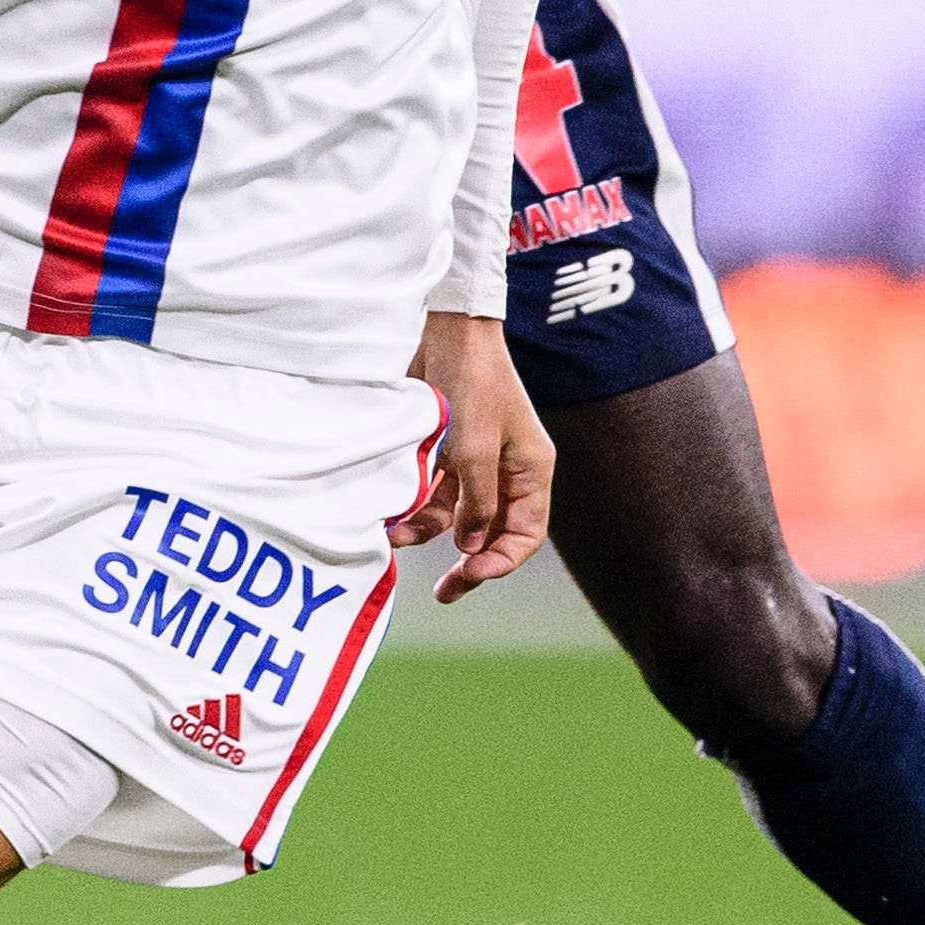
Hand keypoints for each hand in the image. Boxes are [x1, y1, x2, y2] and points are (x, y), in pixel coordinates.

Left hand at [394, 309, 552, 602]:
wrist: (443, 332)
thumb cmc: (471, 384)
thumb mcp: (473, 451)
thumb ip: (475, 505)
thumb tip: (472, 548)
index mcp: (531, 470)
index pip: (526, 534)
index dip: (501, 562)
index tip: (468, 575)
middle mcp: (507, 471)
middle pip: (494, 532)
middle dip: (469, 563)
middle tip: (445, 592)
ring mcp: (476, 461)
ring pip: (457, 516)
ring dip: (429, 532)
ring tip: (397, 539)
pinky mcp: (446, 452)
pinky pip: (435, 494)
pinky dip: (416, 508)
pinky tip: (393, 519)